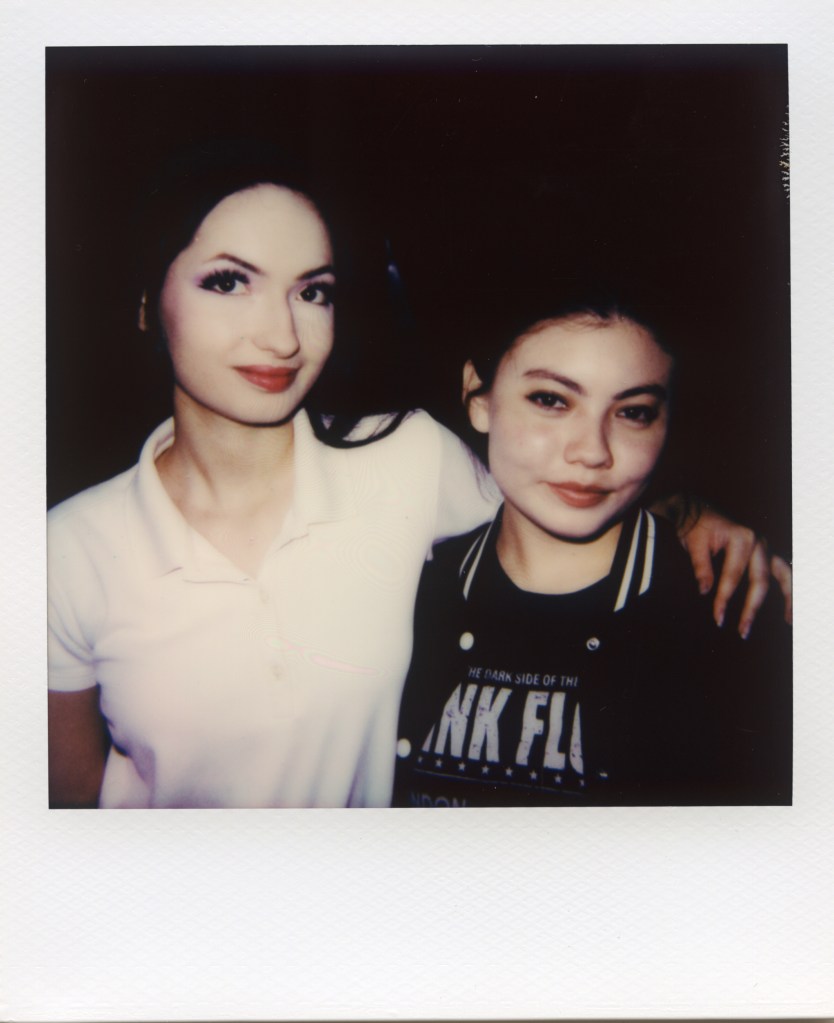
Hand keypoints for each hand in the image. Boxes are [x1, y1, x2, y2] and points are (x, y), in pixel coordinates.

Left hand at [678, 507, 791, 636]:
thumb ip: (701, 567)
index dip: (724, 599)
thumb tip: (705, 591)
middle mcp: (758, 541)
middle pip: (760, 580)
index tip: (717, 618)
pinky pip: (783, 572)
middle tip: (743, 631)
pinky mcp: (765, 552)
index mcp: (741, 537)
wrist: (697, 511)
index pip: (733, 575)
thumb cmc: (694, 527)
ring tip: (787, 621)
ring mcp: (765, 547)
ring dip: (787, 598)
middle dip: (752, 608)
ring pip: (783, 575)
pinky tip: (787, 610)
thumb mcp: (694, 544)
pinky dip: (788, 589)